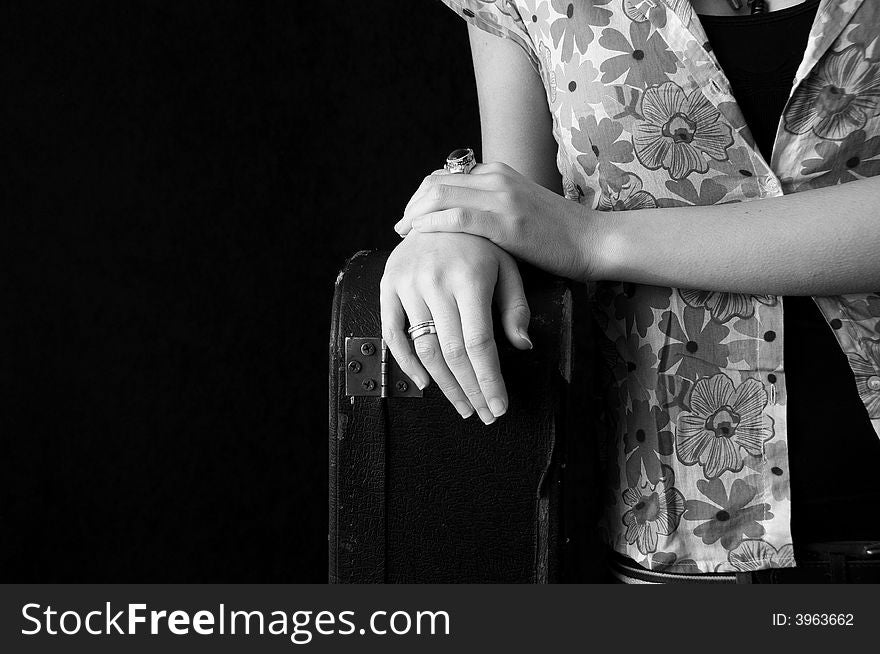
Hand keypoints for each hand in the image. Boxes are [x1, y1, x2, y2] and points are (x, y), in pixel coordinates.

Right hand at [380, 231, 532, 424]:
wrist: (440, 206)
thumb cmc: (480, 241)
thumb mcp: (507, 265)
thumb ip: (515, 306)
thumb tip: (523, 346)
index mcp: (469, 277)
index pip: (479, 344)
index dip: (488, 381)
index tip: (498, 407)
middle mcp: (435, 281)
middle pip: (452, 353)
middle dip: (470, 390)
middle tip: (482, 414)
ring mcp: (408, 284)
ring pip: (424, 348)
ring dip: (443, 385)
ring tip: (462, 405)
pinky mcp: (388, 284)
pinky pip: (392, 332)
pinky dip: (405, 362)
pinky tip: (425, 383)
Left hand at [394, 162, 599, 280]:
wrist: (594, 241)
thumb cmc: (559, 235)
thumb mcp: (521, 210)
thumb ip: (493, 207)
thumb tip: (463, 220)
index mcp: (499, 172)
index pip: (444, 175)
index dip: (420, 196)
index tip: (410, 218)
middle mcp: (497, 177)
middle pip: (435, 182)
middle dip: (411, 204)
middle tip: (400, 228)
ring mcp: (502, 197)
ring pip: (440, 195)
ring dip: (414, 214)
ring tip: (404, 234)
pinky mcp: (506, 222)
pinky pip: (456, 218)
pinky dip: (431, 225)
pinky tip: (420, 237)